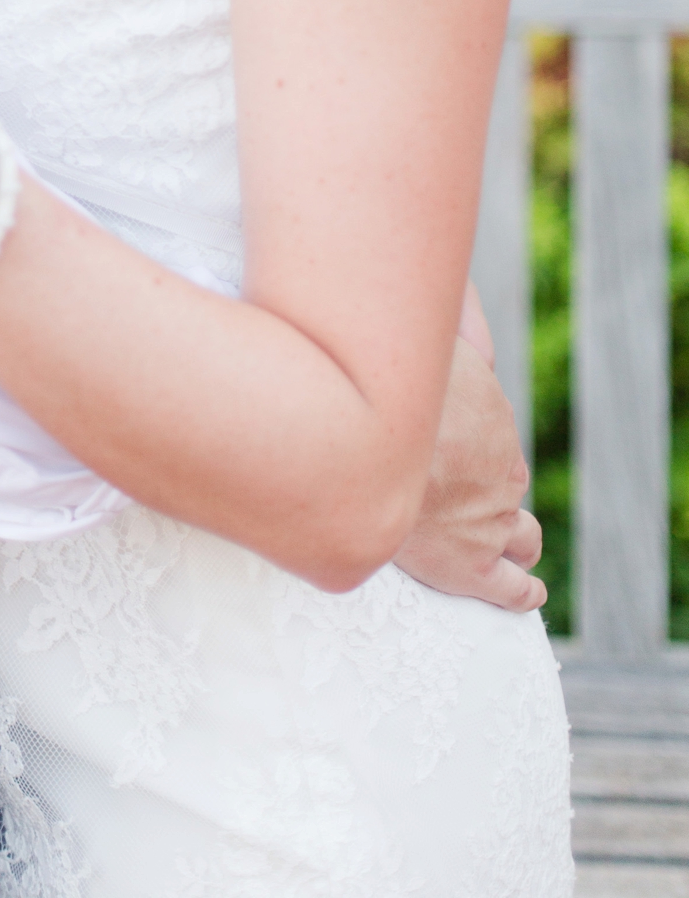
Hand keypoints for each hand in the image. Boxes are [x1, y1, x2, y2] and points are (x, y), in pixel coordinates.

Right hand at [392, 333, 544, 612]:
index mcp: (494, 424)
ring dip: (518, 539)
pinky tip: (530, 591)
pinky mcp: (473, 570)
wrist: (367, 450)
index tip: (451, 444)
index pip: (496, 439)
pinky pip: (513, 589)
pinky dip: (524, 591)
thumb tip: (465, 306)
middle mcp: (503, 476)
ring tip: (508, 546)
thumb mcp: (433, 345)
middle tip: (458, 490)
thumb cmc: (391, 394)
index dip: (476, 443)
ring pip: (523, 536)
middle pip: (508, 485)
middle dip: (489, 488)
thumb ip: (454, 330)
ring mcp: (492, 525)